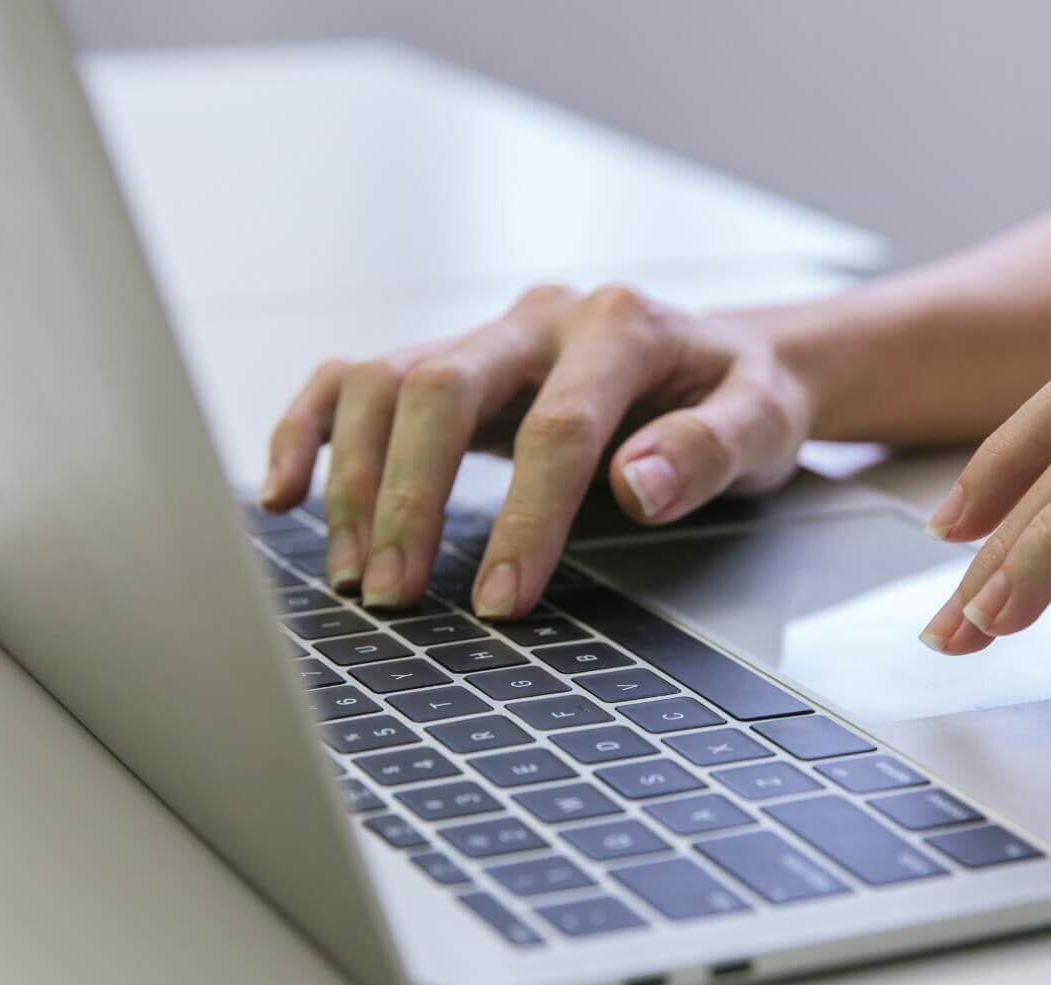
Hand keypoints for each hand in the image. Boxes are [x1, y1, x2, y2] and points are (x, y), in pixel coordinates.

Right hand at [258, 284, 815, 617]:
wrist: (722, 361)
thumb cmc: (742, 398)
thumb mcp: (766, 421)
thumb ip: (713, 449)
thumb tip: (639, 485)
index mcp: (621, 325)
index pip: (556, 425)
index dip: (525, 517)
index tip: (501, 598)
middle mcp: (539, 319)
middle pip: (440, 386)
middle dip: (411, 497)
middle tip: (397, 596)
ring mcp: (485, 336)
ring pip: (383, 381)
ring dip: (356, 481)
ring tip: (360, 576)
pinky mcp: (448, 363)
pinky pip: (354, 381)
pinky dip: (308, 432)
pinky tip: (283, 495)